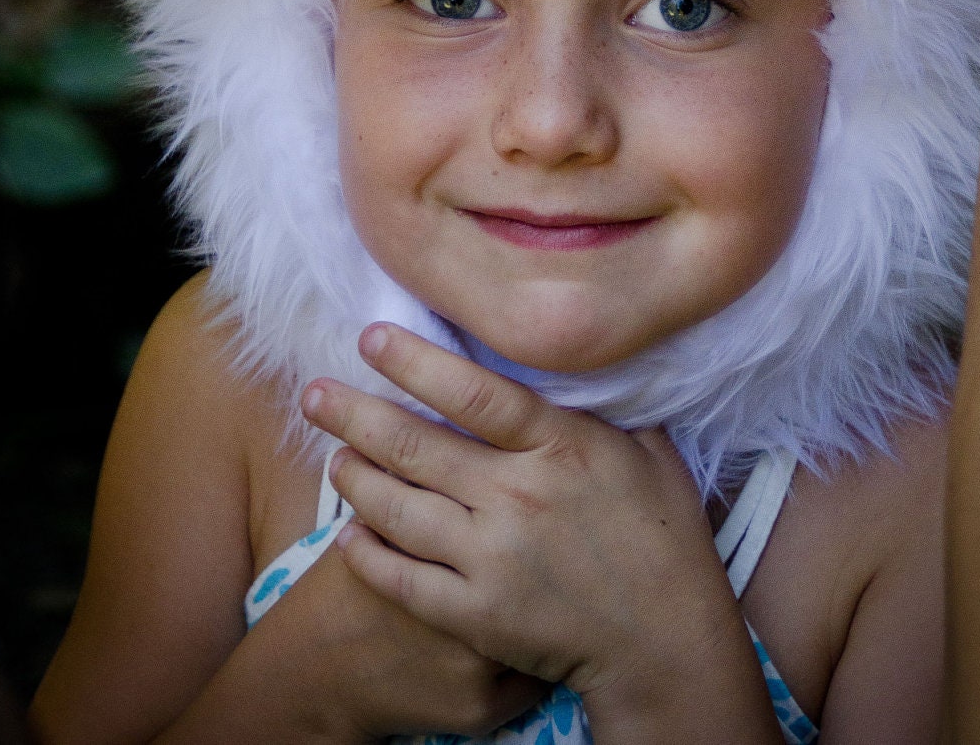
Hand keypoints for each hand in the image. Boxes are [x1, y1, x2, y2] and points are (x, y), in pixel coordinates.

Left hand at [301, 324, 764, 736]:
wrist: (666, 642)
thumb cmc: (663, 538)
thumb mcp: (651, 454)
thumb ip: (605, 408)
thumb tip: (578, 359)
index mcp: (560, 447)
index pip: (474, 393)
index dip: (416, 362)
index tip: (370, 338)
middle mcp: (518, 497)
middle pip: (416, 445)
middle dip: (355, 413)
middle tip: (313, 393)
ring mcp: (493, 559)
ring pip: (399, 509)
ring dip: (356, 478)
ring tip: (334, 455)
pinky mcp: (477, 615)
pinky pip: (404, 579)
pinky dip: (368, 555)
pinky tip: (347, 534)